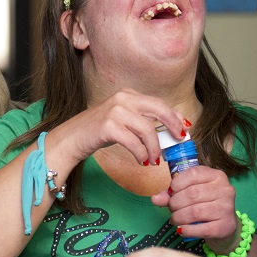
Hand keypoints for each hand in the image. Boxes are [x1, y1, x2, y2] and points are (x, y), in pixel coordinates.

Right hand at [48, 89, 186, 175]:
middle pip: (158, 108)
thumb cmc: (99, 131)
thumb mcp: (123, 120)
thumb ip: (142, 121)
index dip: (174, 116)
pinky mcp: (108, 126)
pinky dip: (141, 153)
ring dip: (154, 148)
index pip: (158, 103)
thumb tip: (168, 131)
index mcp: (128, 94)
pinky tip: (142, 161)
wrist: (72, 138)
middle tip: (179, 140)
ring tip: (154, 160)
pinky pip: (133, 142)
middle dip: (173, 125)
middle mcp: (123, 98)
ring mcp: (115, 111)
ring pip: (147, 129)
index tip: (184, 128)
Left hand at [150, 165, 239, 249]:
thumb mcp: (191, 193)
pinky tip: (182, 229)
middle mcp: (225, 190)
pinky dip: (186, 230)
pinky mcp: (225, 227)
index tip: (172, 192)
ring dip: (179, 217)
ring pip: (195, 212)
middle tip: (171, 208)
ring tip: (175, 219)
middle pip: (192, 194)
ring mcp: (227, 208)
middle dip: (175, 203)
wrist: (224, 226)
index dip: (177, 183)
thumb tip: (155, 199)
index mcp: (217, 176)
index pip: (193, 174)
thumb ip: (173, 193)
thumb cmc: (206, 205)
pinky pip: (200, 229)